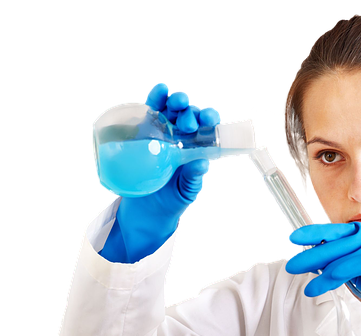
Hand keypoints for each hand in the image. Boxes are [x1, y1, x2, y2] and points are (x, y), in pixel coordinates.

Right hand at [99, 82, 221, 262]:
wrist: (146, 211)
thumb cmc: (172, 200)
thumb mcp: (186, 191)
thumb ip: (193, 177)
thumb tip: (202, 163)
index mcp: (197, 149)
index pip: (207, 129)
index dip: (209, 120)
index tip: (208, 120)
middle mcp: (183, 138)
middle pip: (189, 116)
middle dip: (191, 113)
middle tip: (188, 123)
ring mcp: (164, 132)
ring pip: (172, 109)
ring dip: (175, 101)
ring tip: (176, 102)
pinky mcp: (145, 131)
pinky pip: (151, 111)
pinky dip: (156, 99)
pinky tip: (160, 93)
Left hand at [286, 221, 360, 335]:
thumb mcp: (357, 274)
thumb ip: (339, 263)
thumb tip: (312, 259)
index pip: (338, 231)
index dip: (315, 233)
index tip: (292, 239)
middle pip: (341, 242)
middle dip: (314, 256)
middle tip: (293, 266)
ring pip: (349, 253)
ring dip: (326, 272)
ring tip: (310, 288)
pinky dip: (343, 272)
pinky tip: (326, 282)